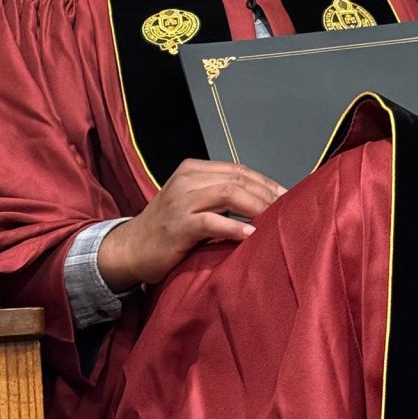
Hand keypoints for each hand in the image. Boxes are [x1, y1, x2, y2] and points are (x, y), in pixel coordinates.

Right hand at [97, 158, 285, 289]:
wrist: (130, 249)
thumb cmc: (167, 229)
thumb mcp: (192, 203)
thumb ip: (219, 197)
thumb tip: (262, 201)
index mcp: (193, 169)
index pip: (238, 170)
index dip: (265, 181)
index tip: (287, 195)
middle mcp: (187, 179)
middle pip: (236, 179)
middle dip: (266, 193)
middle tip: (288, 209)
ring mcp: (181, 201)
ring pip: (228, 194)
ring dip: (256, 207)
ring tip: (275, 219)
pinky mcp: (178, 225)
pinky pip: (212, 221)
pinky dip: (234, 227)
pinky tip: (251, 235)